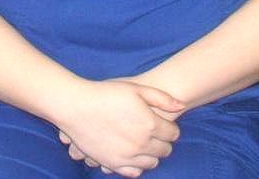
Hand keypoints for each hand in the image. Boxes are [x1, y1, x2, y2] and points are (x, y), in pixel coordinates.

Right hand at [50, 79, 182, 176]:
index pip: (173, 134)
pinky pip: (134, 172)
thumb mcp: (136, 88)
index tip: (163, 124)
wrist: (76, 106)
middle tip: (154, 133)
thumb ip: (162, 99)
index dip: (170, 128)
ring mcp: (127, 156)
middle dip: (163, 142)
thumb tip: (181, 106)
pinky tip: (132, 154)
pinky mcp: (112, 163)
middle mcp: (141, 144)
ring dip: (151, 154)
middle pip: (165, 151)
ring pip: (151, 163)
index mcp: (150, 124)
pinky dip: (137, 166)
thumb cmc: (106, 93)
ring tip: (143, 142)